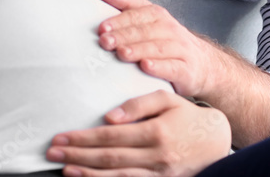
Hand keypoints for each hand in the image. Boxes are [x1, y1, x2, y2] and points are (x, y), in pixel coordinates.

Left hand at [47, 90, 230, 176]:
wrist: (216, 141)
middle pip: (109, 158)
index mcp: (156, 132)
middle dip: (78, 155)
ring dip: (88, 174)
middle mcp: (157, 156)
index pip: (111, 136)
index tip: (61, 136)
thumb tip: (110, 117)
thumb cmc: (187, 116)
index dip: (83, 138)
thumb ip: (138, 104)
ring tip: (65, 169)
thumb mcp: (166, 100)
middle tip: (52, 152)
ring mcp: (159, 174)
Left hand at [97, 0, 221, 98]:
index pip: (137, 14)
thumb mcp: (150, 20)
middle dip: (123, 35)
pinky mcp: (187, 70)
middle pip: (145, 30)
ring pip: (158, 47)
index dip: (119, 20)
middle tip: (105, 41)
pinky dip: (159, 67)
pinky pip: (173, 67)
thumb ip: (128, 5)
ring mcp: (180, 49)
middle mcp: (170, 29)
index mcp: (158, 16)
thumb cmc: (169, 42)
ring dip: (138, 50)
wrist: (204, 65)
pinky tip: (146, 67)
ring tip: (122, 53)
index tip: (102, 27)